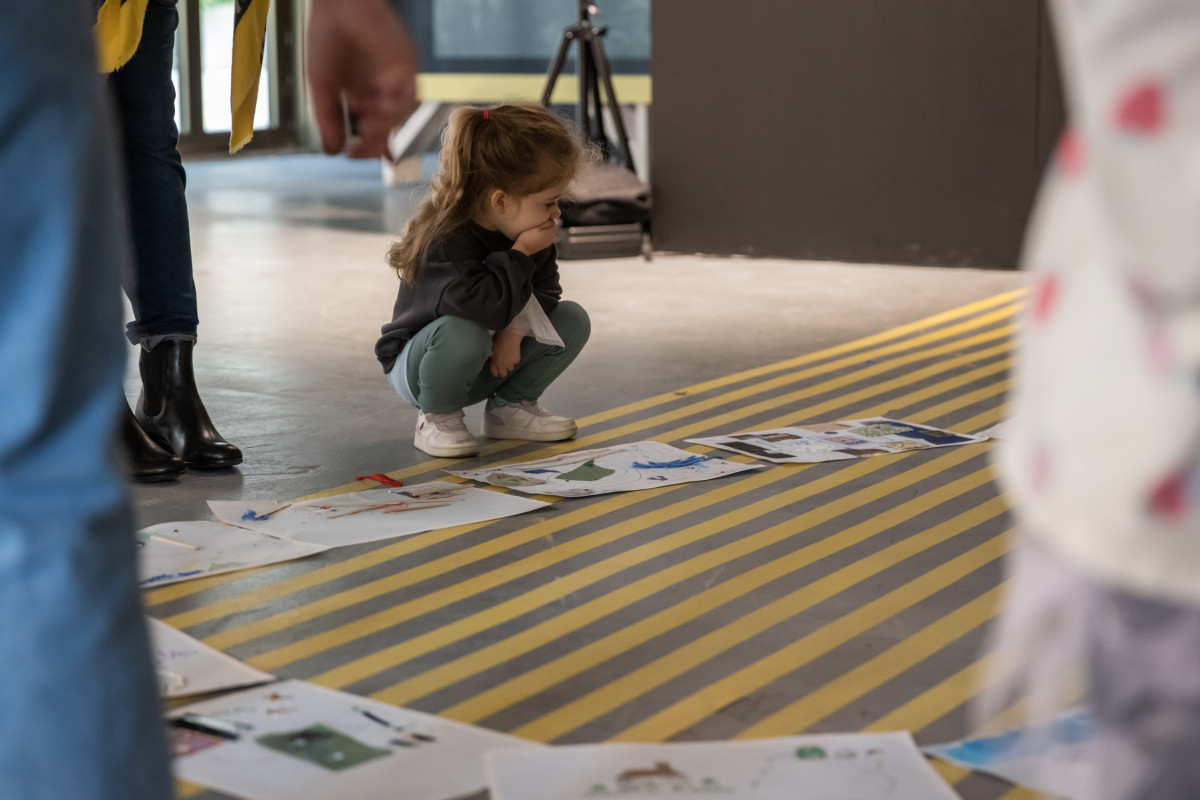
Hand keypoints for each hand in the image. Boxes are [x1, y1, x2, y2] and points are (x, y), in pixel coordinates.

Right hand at [307, 0, 419, 157]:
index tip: (351, 155)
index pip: (369, 132)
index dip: (365, 149)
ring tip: (367, 126)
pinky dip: (395, 108)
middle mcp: (380, 92)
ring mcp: (396, 81)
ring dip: (384, 127)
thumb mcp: (319, 85)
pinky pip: (409, 97)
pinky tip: (378, 105)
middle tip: (360, 148)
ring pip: (399, 117)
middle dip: (374, 143)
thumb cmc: (325, 39)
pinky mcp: (407, 68)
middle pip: (387, 129)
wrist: (337, 4)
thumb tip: (333, 152)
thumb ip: (327, 118)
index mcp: (360, 96)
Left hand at [488, 329, 522, 376]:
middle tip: (502, 365)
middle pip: (503, 374)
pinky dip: (514, 359)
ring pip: (510, 369)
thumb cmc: (498, 340)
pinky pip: (515, 362)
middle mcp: (502, 365)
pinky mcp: (517, 360)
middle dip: (502, 371)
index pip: (494, 373)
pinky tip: (513, 353)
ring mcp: (510, 363)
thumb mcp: (491, 349)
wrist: (509, 336)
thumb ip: (491, 356)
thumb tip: (489, 360)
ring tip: (508, 358)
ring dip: (509, 365)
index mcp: (494, 362)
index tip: (496, 369)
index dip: (495, 372)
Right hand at [512, 219, 557, 255]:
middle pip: (553, 228)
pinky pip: (547, 238)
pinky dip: (545, 235)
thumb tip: (552, 220)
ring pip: (550, 233)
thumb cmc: (528, 236)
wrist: (523, 248)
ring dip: (546, 230)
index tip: (542, 220)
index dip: (548, 220)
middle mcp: (551, 238)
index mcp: (550, 232)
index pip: (554, 223)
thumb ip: (546, 223)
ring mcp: (548, 242)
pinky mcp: (545, 245)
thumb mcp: (536, 227)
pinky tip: (538, 235)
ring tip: (538, 229)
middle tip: (539, 224)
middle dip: (548, 225)